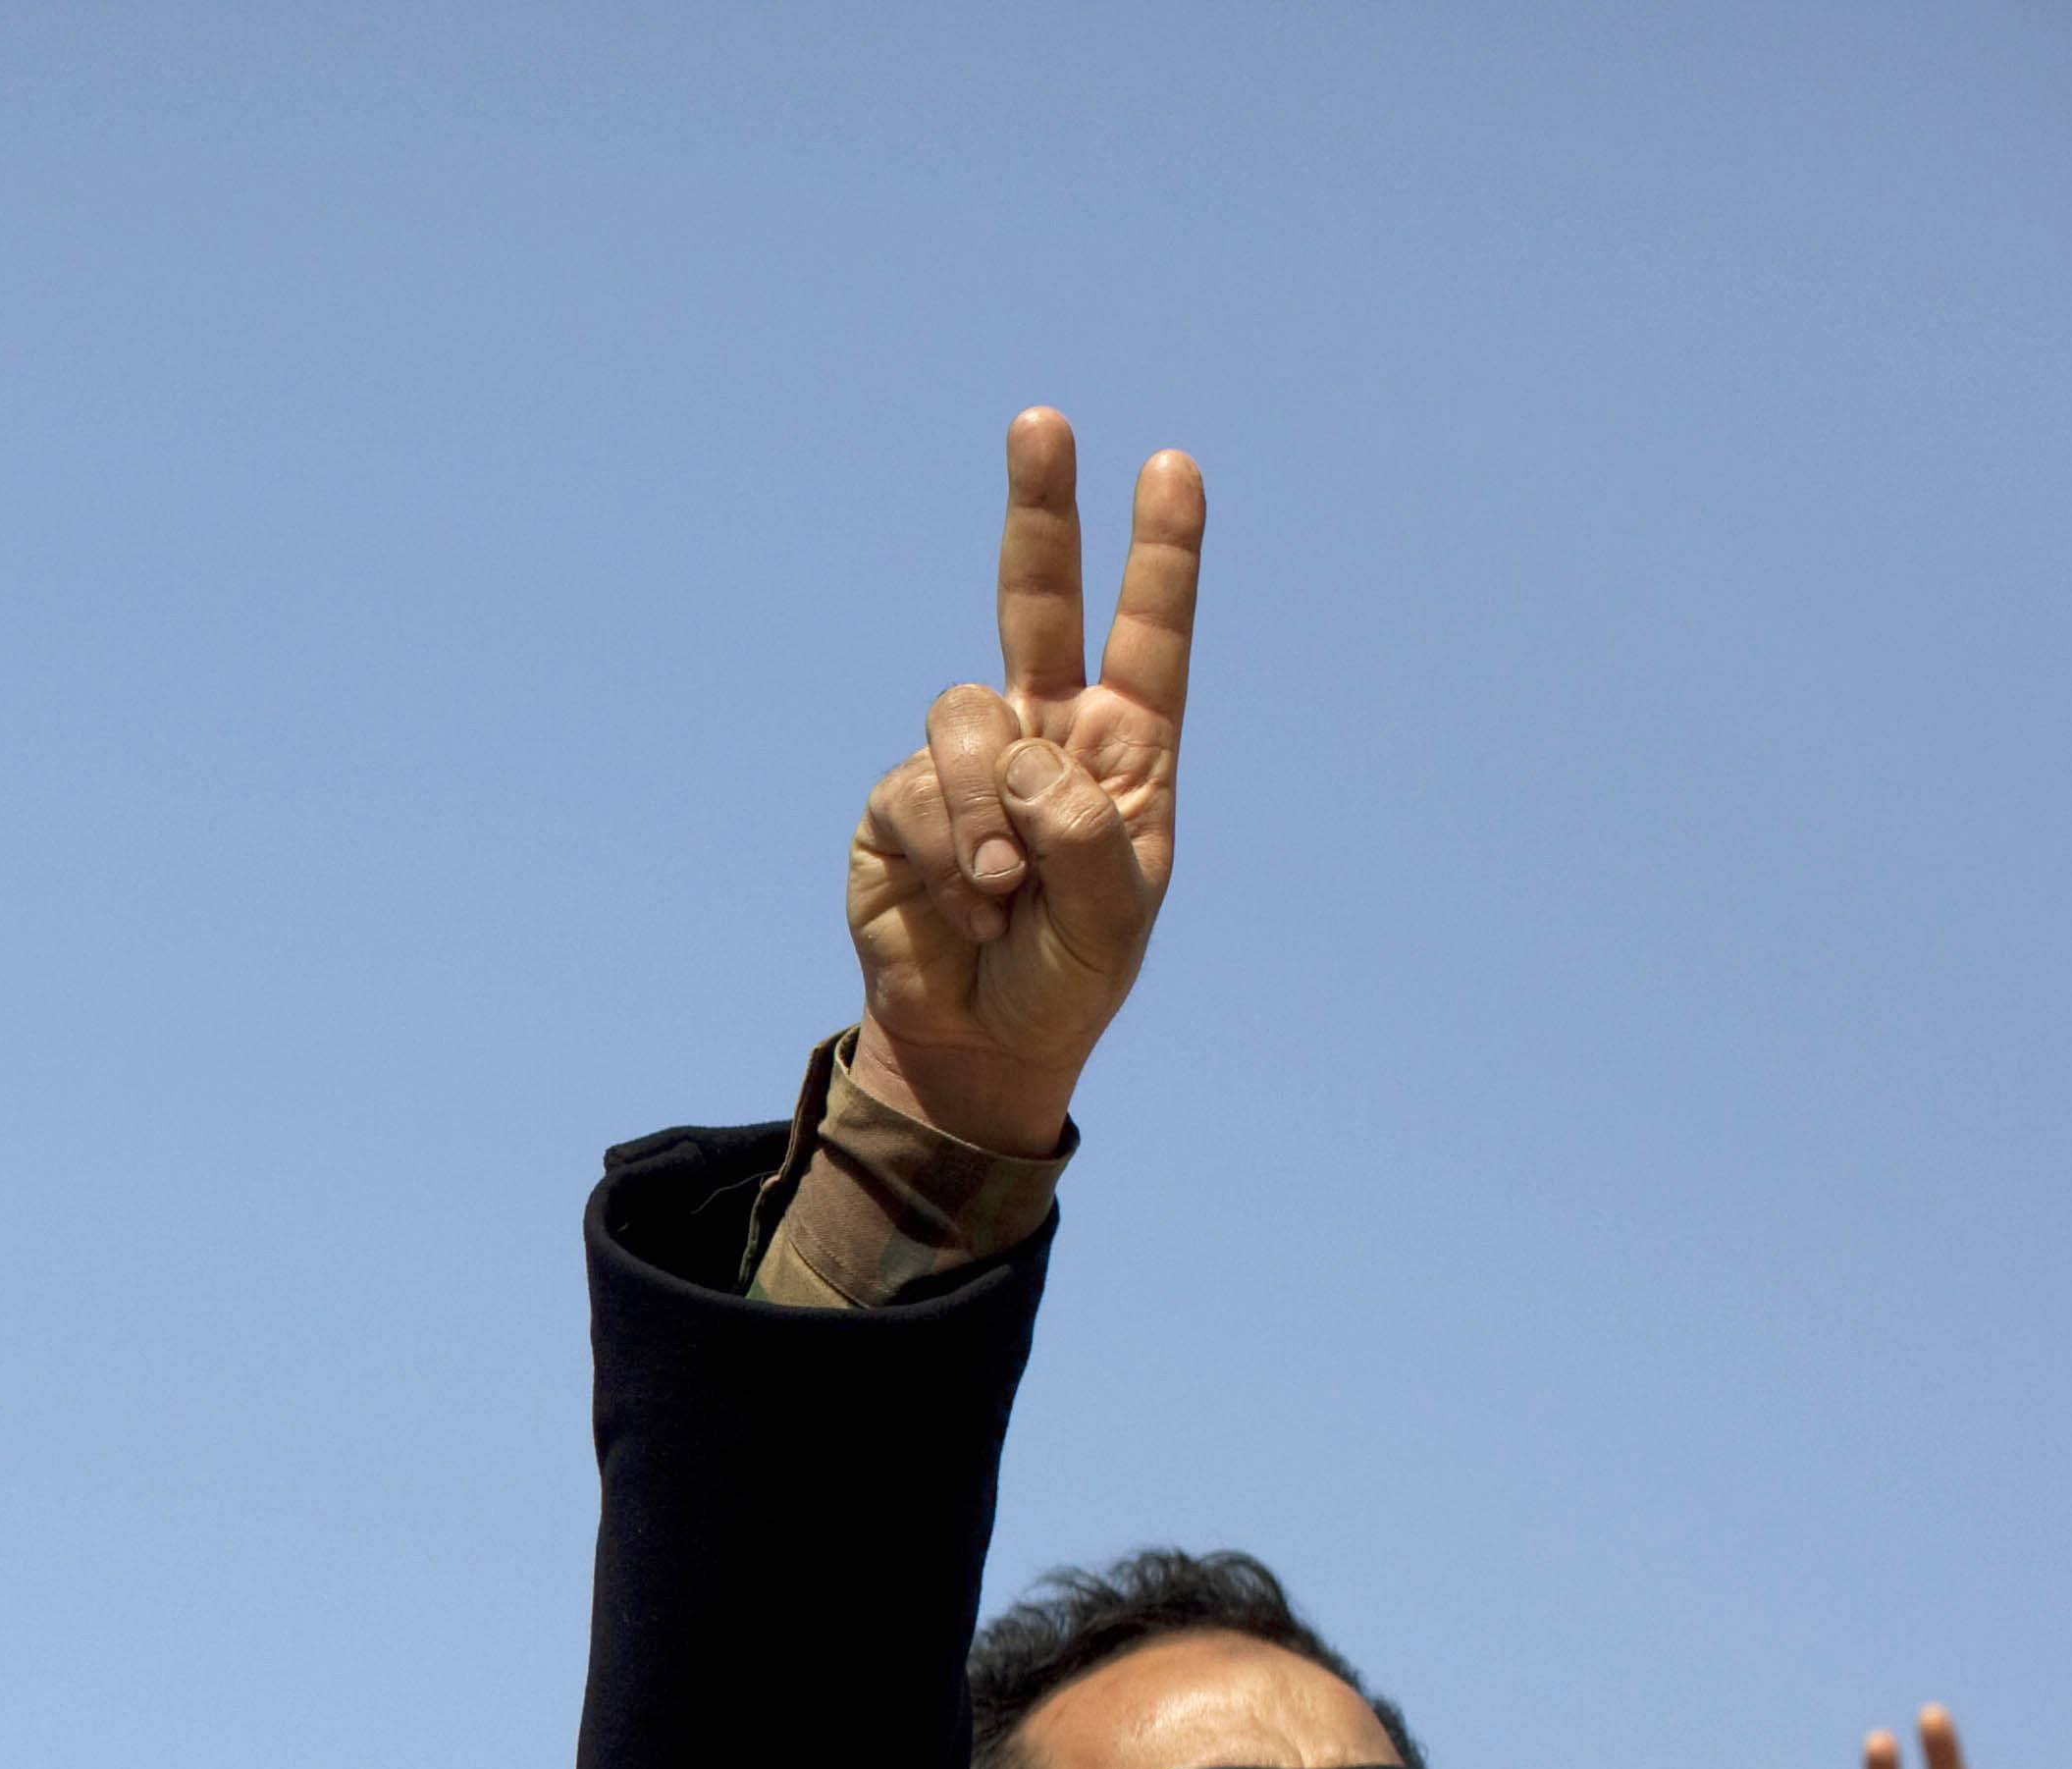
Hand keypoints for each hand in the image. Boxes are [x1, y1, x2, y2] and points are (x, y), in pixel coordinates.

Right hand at [845, 410, 1205, 1157]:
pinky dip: (951, 850)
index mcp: (1124, 748)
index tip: (1172, 467)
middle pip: (1038, 599)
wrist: (976, 1042)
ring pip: (966, 714)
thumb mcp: (1113, 915)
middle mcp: (1045, 734)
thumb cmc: (1067, 974)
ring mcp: (966, 765)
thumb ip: (1083, 831)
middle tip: (1041, 422)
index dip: (1161, 553)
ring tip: (1003, 889)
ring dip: (985, 807)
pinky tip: (969, 903)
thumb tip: (1020, 758)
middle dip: (1040, 509)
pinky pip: (918, 789)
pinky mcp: (898, 803)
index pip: (1148, 634)